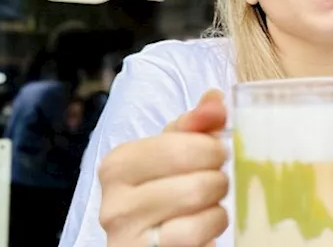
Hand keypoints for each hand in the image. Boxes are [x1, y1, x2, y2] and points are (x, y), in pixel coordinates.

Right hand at [97, 89, 229, 246]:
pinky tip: (201, 230)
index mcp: (118, 164)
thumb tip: (215, 99)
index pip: (184, 145)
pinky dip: (211, 232)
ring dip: (217, 208)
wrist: (148, 243)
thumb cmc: (163, 193)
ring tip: (206, 208)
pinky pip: (198, 239)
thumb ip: (195, 124)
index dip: (212, 149)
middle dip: (217, 180)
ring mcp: (128, 238)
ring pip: (201, 213)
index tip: (212, 157)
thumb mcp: (173, 153)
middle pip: (198, 180)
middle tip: (212, 183)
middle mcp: (115, 203)